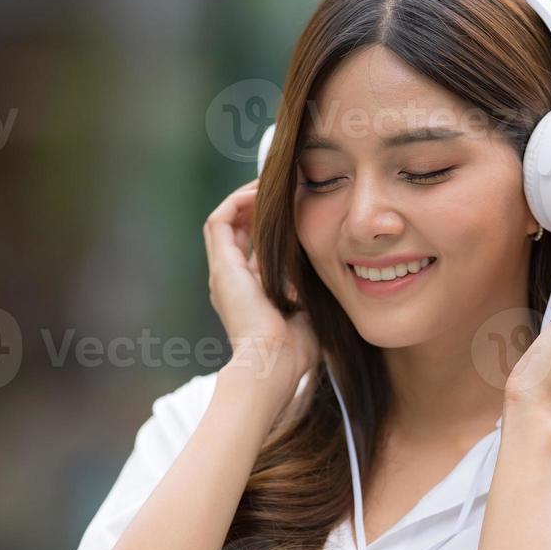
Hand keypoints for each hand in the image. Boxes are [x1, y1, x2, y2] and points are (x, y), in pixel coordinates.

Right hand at [203, 178, 319, 399]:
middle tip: (282, 191)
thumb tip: (330, 268)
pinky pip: (220, 220)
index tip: (294, 211)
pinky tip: (261, 192)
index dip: (270, 227)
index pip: (253, 250)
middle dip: (257, 208)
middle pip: (237, 231)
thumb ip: (310, 289)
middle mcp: (232, 281)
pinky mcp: (222, 266)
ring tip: (269, 185)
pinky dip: (238, 202)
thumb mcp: (308, 310)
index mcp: (250, 294)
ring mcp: (223, 273)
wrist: (273, 363)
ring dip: (246, 200)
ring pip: (225, 222)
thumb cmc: (296, 350)